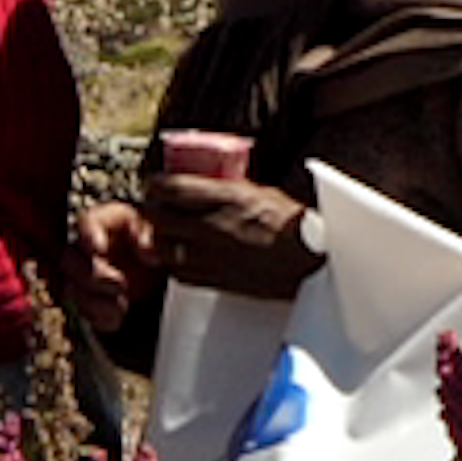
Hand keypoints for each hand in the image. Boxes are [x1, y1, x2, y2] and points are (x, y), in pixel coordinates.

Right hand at [66, 195, 157, 334]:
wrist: (168, 281)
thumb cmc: (164, 250)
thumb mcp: (164, 237)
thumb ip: (153, 237)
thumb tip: (146, 249)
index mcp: (108, 223)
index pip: (87, 221)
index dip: (88, 235)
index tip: (99, 250)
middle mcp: (89, 248)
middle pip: (69, 257)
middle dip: (92, 275)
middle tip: (120, 285)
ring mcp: (85, 275)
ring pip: (71, 286)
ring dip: (93, 300)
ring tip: (121, 307)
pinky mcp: (89, 300)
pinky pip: (81, 310)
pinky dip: (98, 317)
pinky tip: (117, 319)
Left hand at [142, 164, 316, 301]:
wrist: (309, 261)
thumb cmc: (290, 224)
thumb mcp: (257, 191)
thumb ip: (224, 187)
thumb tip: (199, 181)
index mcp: (225, 198)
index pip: (170, 188)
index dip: (154, 184)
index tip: (154, 184)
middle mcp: (212, 226)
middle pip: (157, 217)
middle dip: (152, 210)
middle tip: (156, 206)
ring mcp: (210, 256)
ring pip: (161, 248)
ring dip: (159, 238)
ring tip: (168, 232)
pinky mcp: (213, 279)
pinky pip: (177, 272)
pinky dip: (174, 263)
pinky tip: (184, 255)